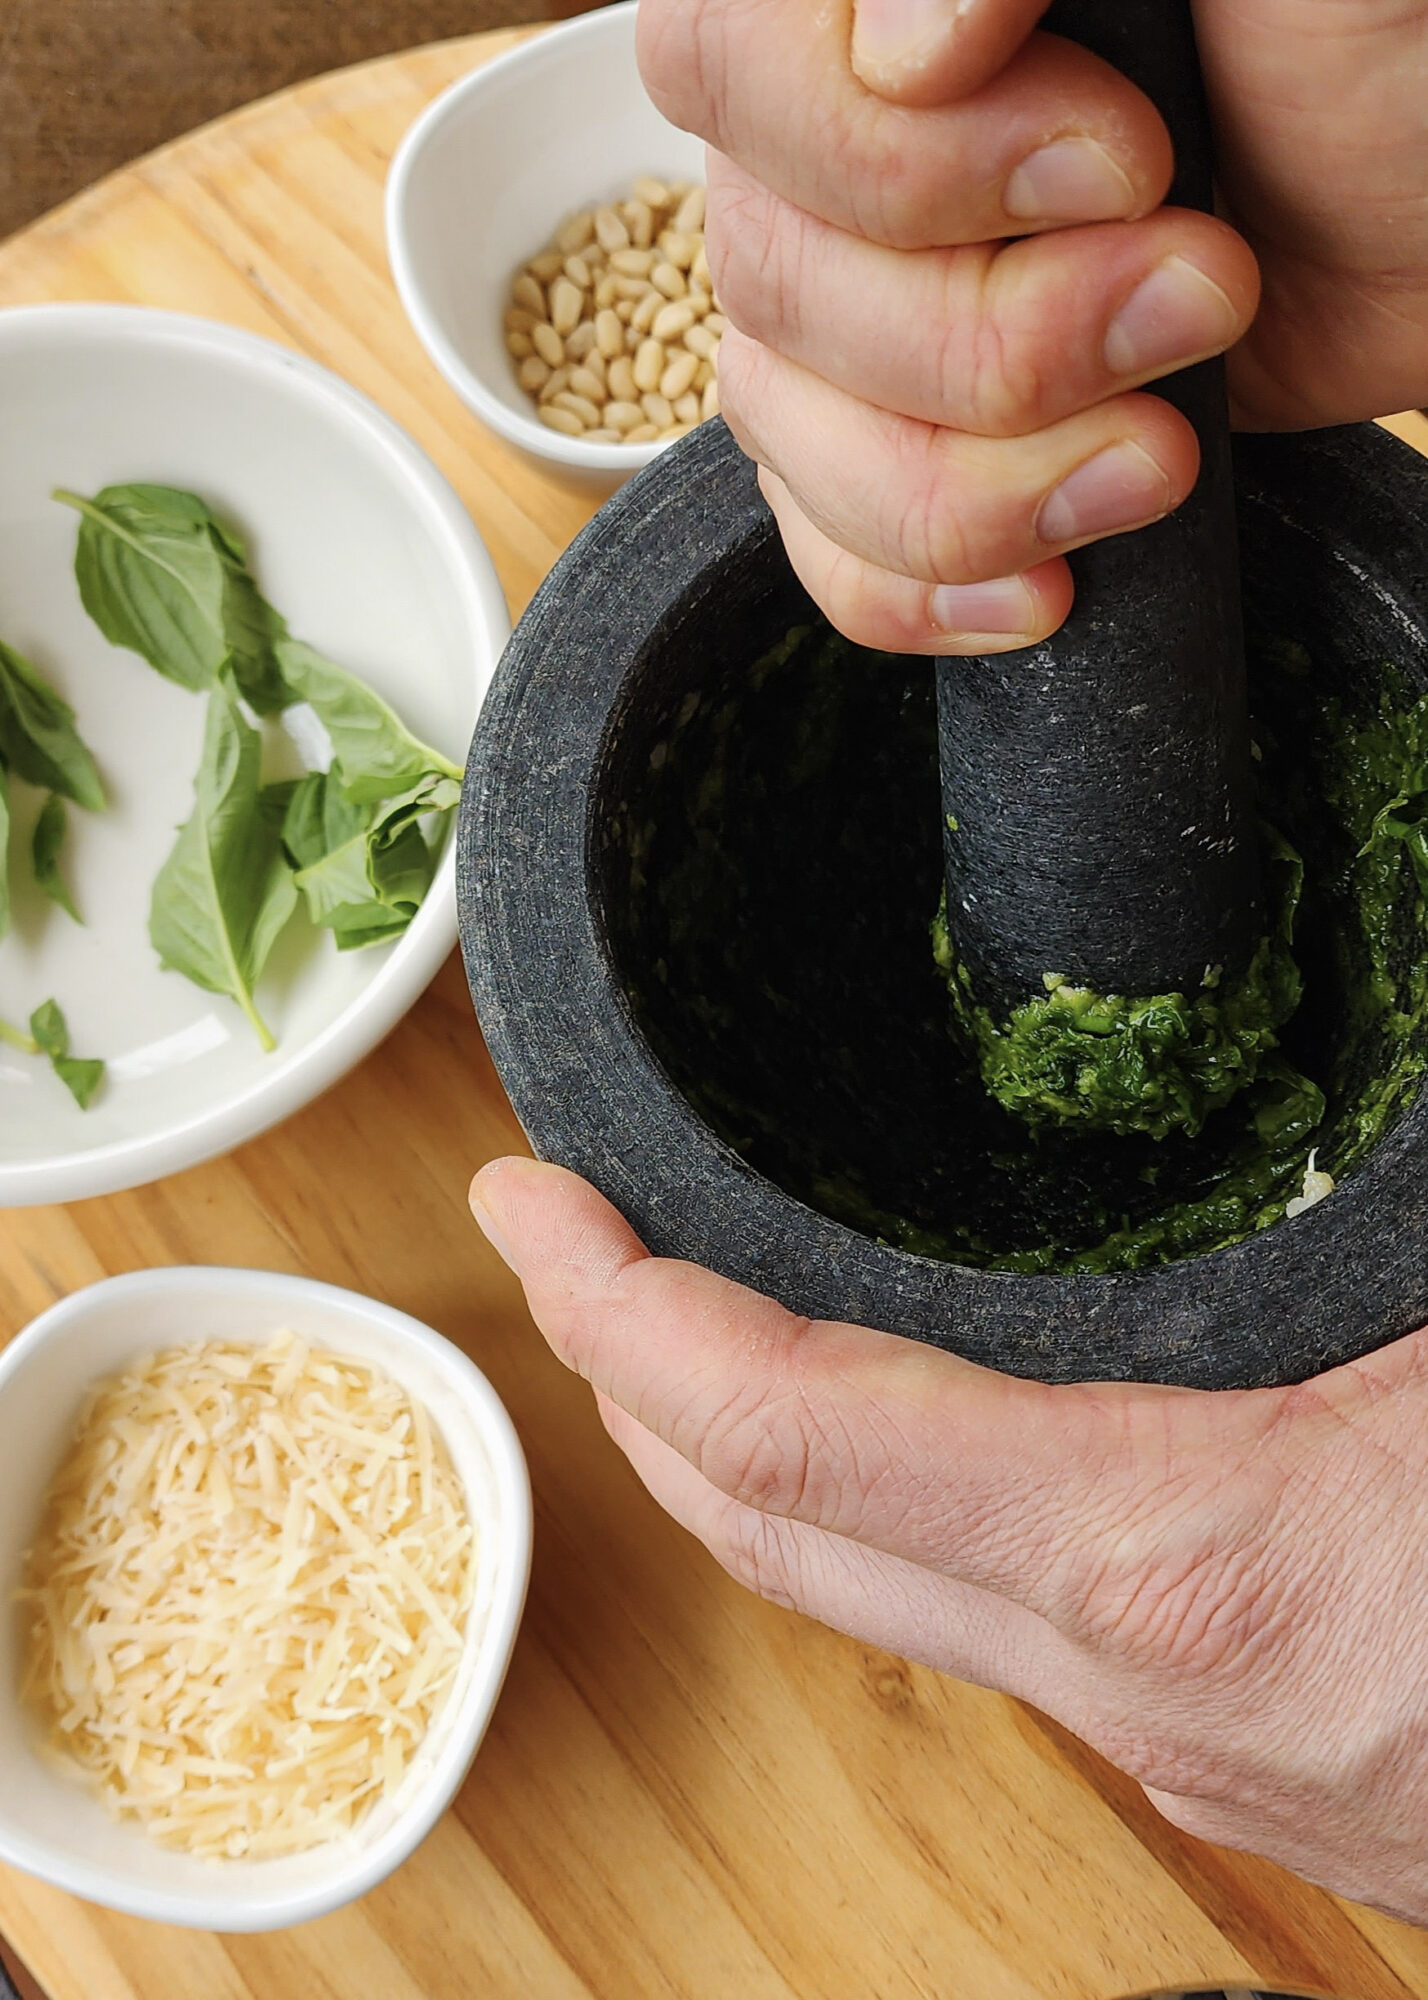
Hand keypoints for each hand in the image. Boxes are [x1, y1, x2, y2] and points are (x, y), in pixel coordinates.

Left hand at [472, 1155, 1427, 1920]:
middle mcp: (1135, 1680)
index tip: (526, 1200)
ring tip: (687, 1299)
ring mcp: (1173, 1743)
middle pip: (773, 1525)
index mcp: (1187, 1561)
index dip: (625, 1306)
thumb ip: (1364, 1201)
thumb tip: (1344, 1060)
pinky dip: (880, 1500)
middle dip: (635, 1372)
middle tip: (571, 1230)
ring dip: (745, 1441)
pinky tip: (901, 1412)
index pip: (790, 1428)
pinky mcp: (1225, 1754)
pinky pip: (979, 1616)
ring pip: (864, 1587)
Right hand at [635, 0, 1427, 655]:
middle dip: (994, 339)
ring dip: (981, 483)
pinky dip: (922, 592)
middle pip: (771, 283)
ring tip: (1163, 449)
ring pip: (789, 433)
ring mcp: (862, 295)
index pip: (729, 68)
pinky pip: (827, 542)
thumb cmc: (1381, 31)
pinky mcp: (920, 429)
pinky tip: (1047, 582)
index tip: (1120, 163)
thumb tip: (902, 55)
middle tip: (1195, 294)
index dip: (894, 161)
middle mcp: (830, 133)